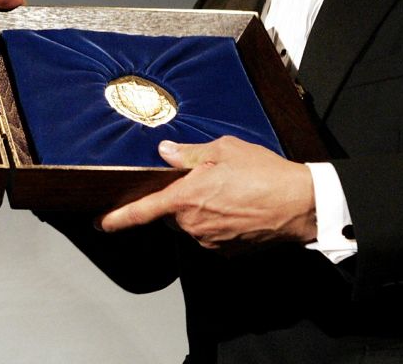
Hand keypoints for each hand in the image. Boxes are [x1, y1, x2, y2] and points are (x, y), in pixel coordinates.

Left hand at [100, 136, 316, 253]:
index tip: (100, 223)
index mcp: (186, 197)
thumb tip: (164, 153)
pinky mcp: (227, 252)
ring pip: (192, 225)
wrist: (302, 204)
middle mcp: (193, 224)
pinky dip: (219, 223)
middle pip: (172, 213)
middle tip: (209, 181)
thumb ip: (189, 154)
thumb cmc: (265, 173)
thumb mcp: (225, 150)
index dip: (117, 218)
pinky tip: (239, 208)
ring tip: (231, 193)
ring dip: (202, 210)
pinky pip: (211, 236)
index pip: (142, 212)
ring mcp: (210, 241)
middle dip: (182, 199)